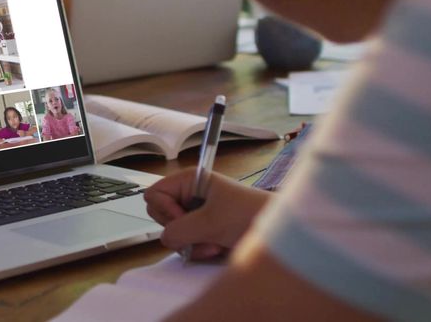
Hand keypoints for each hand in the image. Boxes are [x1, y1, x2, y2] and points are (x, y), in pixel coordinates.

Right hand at [145, 169, 271, 260]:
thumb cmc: (249, 215)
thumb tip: (165, 238)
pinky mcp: (201, 230)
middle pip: (159, 214)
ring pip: (172, 233)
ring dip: (190, 243)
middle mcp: (189, 195)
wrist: (276, 234)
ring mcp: (195, 214)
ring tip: (213, 242)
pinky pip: (184, 244)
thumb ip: (180, 229)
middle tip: (199, 231)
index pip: (154, 194)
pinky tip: (215, 248)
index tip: (184, 218)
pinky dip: (197, 250)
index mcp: (190, 180)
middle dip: (178, 230)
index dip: (165, 210)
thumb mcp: (211, 221)